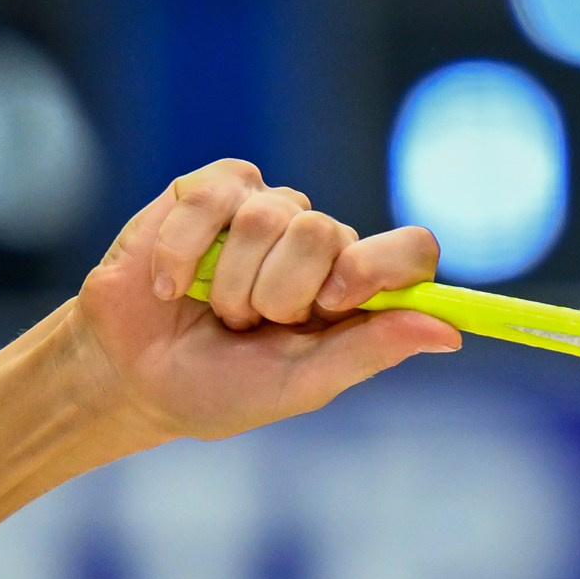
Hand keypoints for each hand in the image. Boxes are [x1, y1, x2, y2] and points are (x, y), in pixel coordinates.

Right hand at [67, 159, 460, 441]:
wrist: (132, 376)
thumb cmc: (220, 388)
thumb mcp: (298, 384)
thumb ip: (369, 351)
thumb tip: (448, 331)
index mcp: (356, 292)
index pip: (412, 250)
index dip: (381, 265)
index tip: (336, 298)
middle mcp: (320, 243)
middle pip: (326, 232)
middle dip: (278, 293)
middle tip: (250, 326)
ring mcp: (267, 210)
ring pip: (270, 214)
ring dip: (229, 283)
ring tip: (212, 311)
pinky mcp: (212, 191)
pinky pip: (213, 197)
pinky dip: (181, 253)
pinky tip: (169, 286)